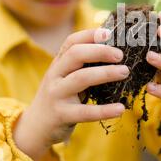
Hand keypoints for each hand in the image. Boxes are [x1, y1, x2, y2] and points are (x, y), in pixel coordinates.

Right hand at [13, 28, 127, 160]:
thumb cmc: (60, 97)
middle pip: (75, 55)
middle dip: (100, 51)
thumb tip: (113, 49)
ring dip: (106, 73)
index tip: (109, 33)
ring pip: (81, 78)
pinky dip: (105, 110)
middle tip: (120, 55)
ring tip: (124, 72)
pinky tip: (120, 108)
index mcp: (58, 63)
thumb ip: (82, 64)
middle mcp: (55, 75)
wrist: (35, 127)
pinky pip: (85, 112)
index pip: (71, 42)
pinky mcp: (61, 115)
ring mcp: (57, 95)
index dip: (90, 35)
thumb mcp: (65, 77)